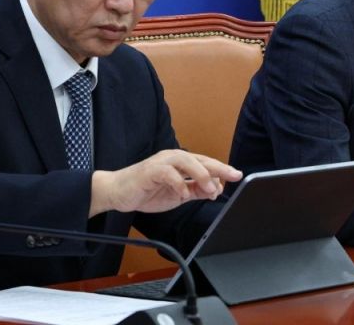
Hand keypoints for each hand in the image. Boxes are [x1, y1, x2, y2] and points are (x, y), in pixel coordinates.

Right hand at [89, 149, 242, 216]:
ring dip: (201, 175)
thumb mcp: (177, 195)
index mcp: (182, 162)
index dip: (222, 170)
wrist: (117, 193)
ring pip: (187, 162)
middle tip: (233, 175)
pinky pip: (168, 174)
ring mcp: (162, 162)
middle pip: (201, 160)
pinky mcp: (150, 170)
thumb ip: (195, 191)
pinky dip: (178, 184)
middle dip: (219, 168)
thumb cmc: (146, 191)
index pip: (206, 163)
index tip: (236, 176)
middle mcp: (174, 158)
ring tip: (210, 189)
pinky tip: (183, 194)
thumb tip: (215, 190)